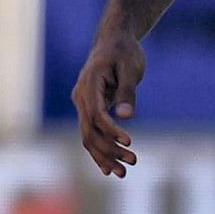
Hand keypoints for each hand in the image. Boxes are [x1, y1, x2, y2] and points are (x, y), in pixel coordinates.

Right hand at [73, 32, 145, 176]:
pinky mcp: (88, 109)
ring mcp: (82, 104)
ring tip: (124, 173)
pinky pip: (90, 134)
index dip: (112, 130)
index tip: (130, 142)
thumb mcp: (131, 68)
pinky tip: (110, 169)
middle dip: (109, 150)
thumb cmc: (124, 52)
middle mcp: (80, 97)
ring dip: (104, 156)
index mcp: (89, 84)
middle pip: (89, 130)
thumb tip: (126, 116)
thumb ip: (127, 91)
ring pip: (88, 136)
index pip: (97, 114)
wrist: (113, 41)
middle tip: (134, 162)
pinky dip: (99, 151)